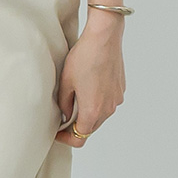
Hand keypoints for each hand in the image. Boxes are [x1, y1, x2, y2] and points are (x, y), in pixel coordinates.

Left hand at [54, 13, 125, 147]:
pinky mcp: (120, 89)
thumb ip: (64, 103)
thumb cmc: (84, 57)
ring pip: (100, 115)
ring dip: (88, 111)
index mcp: (92, 111)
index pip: (79, 138)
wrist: (104, 38)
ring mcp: (116, 100)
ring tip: (75, 95)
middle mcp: (108, 110)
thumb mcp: (66, 81)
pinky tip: (89, 84)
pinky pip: (107, 102)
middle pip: (90, 127)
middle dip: (76, 124)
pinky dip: (97, 100)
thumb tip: (65, 115)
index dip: (66, 138)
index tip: (57, 132)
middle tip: (62, 114)